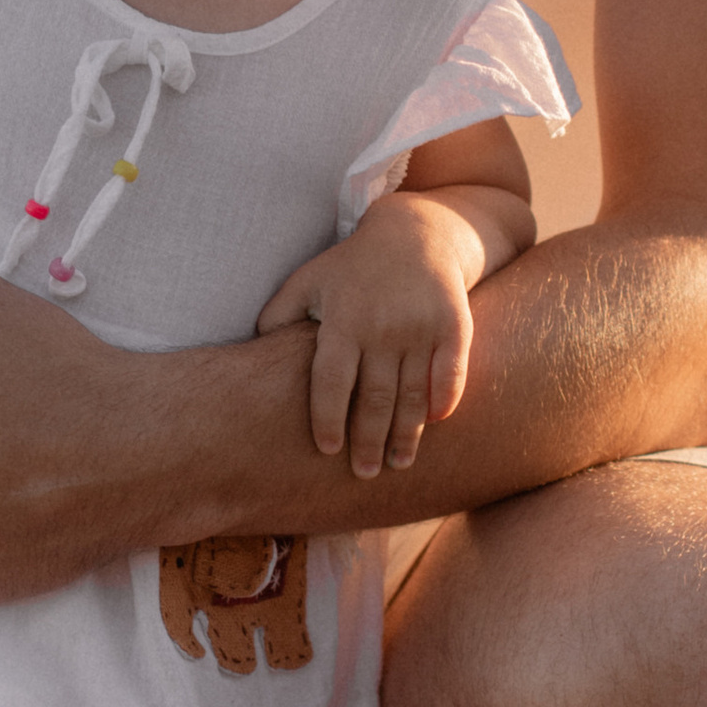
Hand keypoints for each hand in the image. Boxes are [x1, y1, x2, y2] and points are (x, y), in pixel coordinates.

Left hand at [254, 195, 483, 476]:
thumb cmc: (352, 266)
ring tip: (397, 463)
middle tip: (364, 472)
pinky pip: (451, 371)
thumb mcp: (309, 280)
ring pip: (412, 393)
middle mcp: (382, 326)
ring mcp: (420, 326)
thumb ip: (278, 315)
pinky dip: (444, 399)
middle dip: (368, 440)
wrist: (416, 233)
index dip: (328, 419)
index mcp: (343, 320)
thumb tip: (252, 352)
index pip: (331, 382)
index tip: (327, 449)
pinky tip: (435, 424)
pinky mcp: (454, 325)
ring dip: (406, 433)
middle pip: (373, 396)